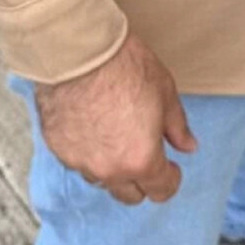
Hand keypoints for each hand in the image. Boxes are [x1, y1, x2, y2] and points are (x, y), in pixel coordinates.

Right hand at [34, 32, 196, 205]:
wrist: (78, 48)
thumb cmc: (123, 65)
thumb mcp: (164, 91)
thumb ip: (177, 126)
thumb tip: (188, 146)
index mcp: (141, 160)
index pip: (161, 191)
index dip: (171, 178)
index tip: (171, 165)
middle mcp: (109, 169)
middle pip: (130, 195)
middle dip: (142, 179)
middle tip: (144, 151)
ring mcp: (79, 161)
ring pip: (101, 179)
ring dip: (111, 166)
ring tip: (115, 135)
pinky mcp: (57, 147)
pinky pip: (77, 161)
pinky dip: (87, 151)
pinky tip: (91, 127)